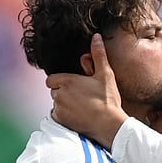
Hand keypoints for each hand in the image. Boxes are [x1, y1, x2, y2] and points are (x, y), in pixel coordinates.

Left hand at [46, 33, 128, 147]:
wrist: (109, 125)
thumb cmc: (108, 100)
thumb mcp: (105, 74)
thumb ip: (98, 55)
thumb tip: (96, 37)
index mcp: (67, 80)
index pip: (52, 79)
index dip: (61, 82)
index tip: (74, 85)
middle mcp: (59, 94)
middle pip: (54, 91)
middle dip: (63, 92)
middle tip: (80, 96)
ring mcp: (59, 108)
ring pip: (56, 103)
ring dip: (64, 104)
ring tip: (81, 106)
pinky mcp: (61, 120)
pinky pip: (57, 115)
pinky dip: (64, 115)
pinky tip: (78, 115)